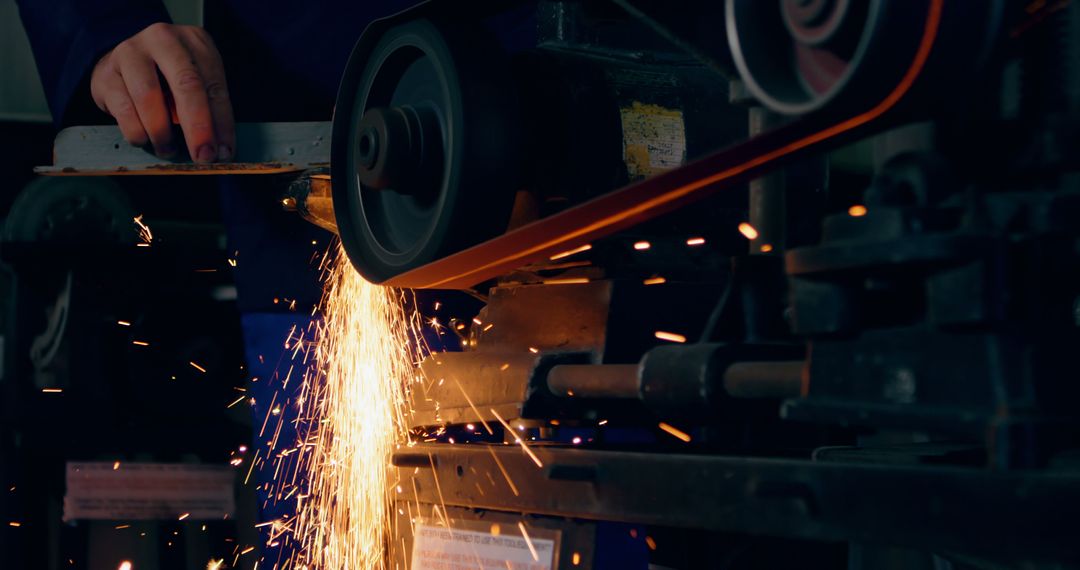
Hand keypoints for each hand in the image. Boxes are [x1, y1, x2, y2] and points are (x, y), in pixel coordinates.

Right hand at [90, 22, 234, 162]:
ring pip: (149, 97)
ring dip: (162, 133)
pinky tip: (144, 139)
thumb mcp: (196, 84)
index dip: (222, 123)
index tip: (224, 152)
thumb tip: (219, 150)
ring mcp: (130, 52)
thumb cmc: (168, 77)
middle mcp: (162, 40)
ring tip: (168, 150)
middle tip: (203, 156)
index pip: (214, 85)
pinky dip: (137, 132)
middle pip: (186, 85)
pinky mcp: (106, 73)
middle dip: (198, 128)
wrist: (123, 62)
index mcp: (195, 41)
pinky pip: (123, 110)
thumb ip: (209, 109)